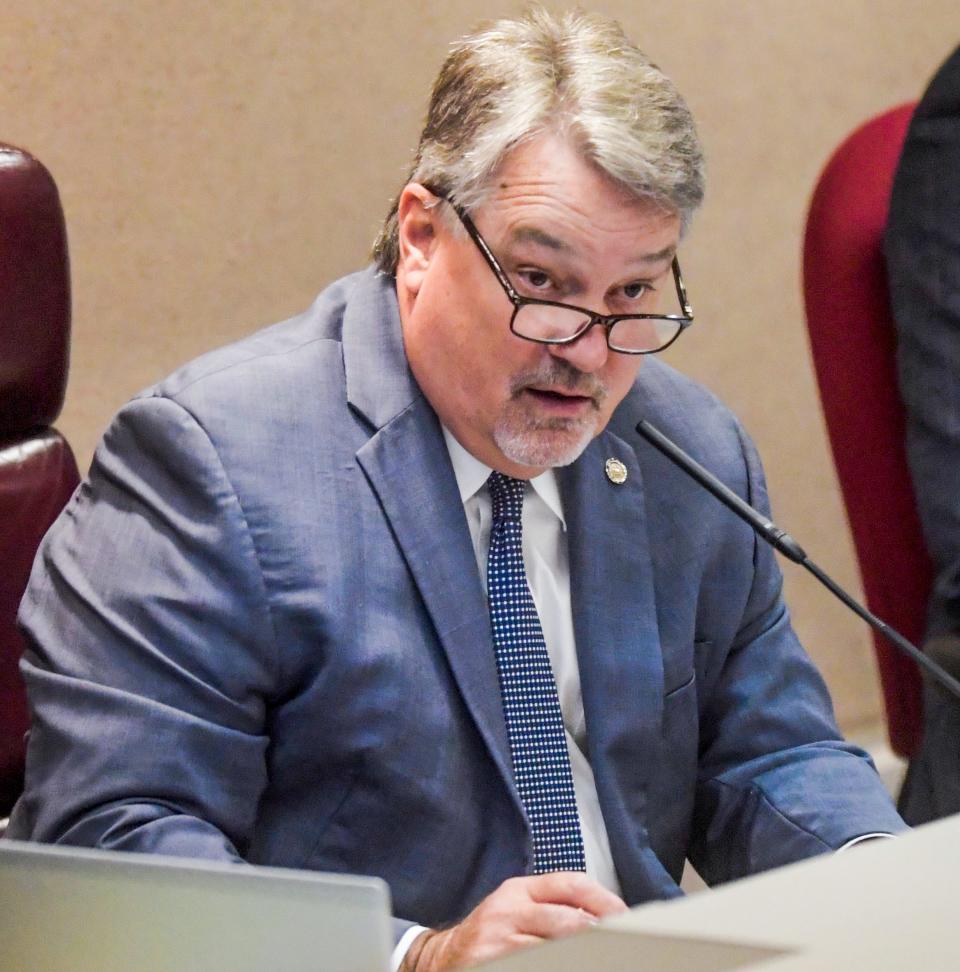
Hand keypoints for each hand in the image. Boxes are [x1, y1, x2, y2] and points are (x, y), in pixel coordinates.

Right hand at [402, 872, 626, 970]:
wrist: (444, 957)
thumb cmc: (492, 932)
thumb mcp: (517, 907)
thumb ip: (553, 906)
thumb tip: (604, 917)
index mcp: (519, 890)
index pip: (569, 884)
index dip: (602, 899)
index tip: (626, 916)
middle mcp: (508, 909)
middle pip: (565, 920)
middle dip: (597, 934)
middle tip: (621, 943)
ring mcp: (498, 940)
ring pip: (551, 949)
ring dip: (580, 956)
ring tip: (601, 957)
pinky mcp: (490, 964)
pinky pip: (531, 965)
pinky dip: (555, 966)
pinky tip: (566, 965)